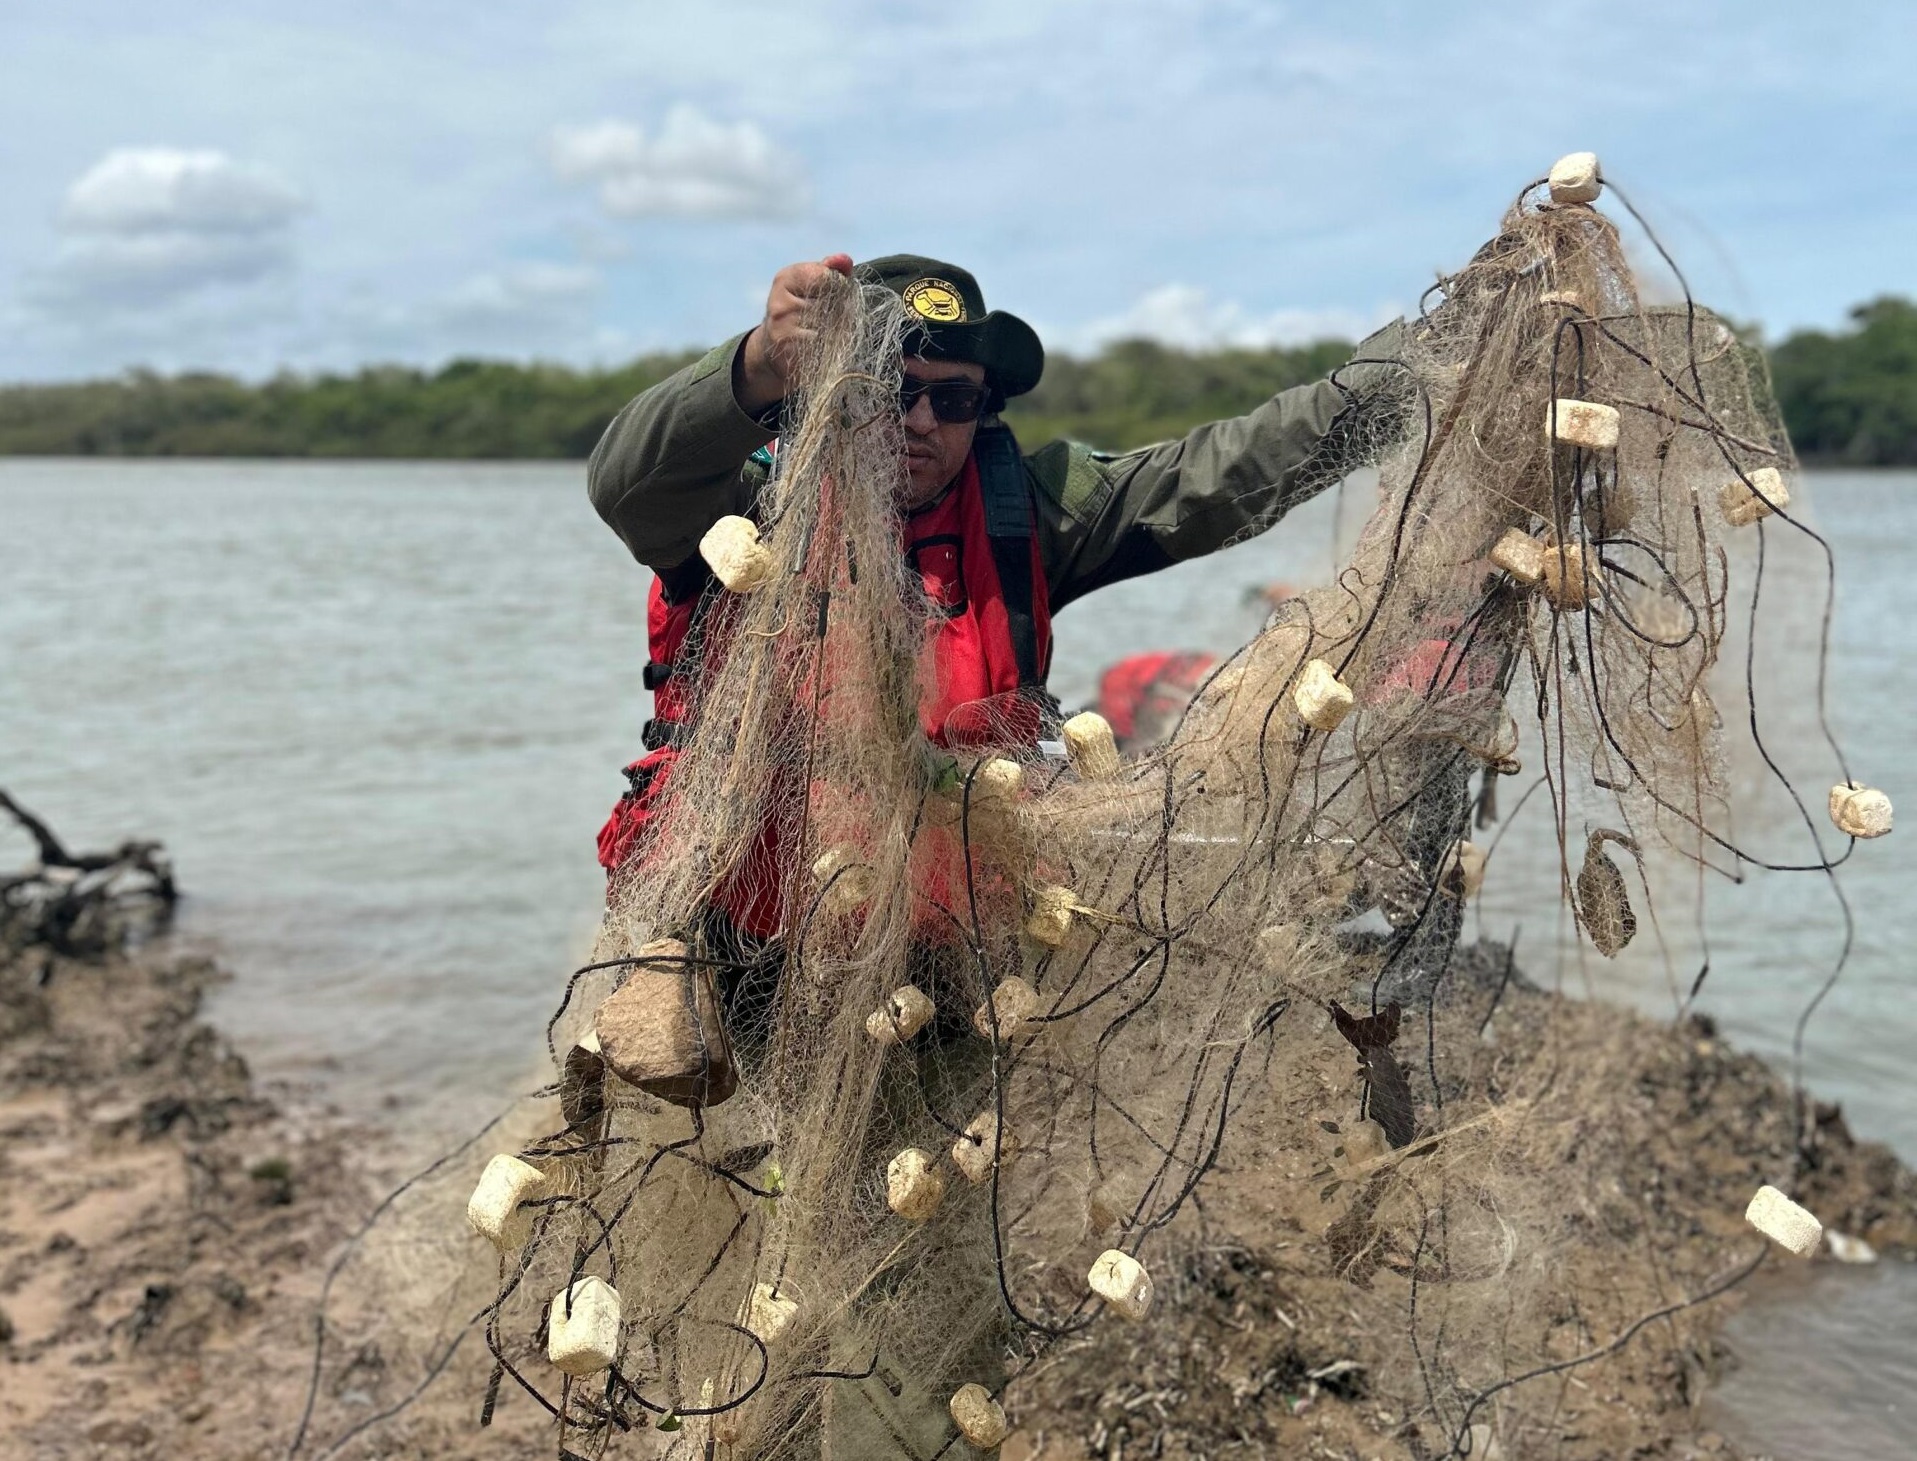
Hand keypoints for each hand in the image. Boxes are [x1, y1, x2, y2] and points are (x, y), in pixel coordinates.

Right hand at [734, 254, 854, 413]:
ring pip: (832, 329)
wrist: (773, 349)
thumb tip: (845, 260)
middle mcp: (780, 305)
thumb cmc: (801, 310)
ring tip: (823, 333)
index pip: (826, 278)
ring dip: (837, 333)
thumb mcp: (812, 284)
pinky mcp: (790, 357)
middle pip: (833, 306)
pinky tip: (819, 349)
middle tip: (829, 318)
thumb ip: (831, 271)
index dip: (839, 287)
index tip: (833, 293)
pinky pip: (825, 350)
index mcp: (785, 279)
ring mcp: (782, 333)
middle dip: (840, 313)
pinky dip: (829, 351)